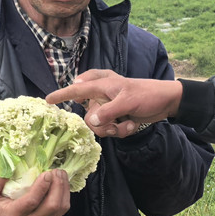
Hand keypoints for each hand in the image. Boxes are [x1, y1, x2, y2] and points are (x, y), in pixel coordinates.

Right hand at [0, 170, 70, 215]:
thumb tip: (6, 168)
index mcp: (14, 215)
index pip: (31, 202)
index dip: (41, 187)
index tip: (47, 173)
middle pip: (52, 205)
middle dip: (58, 185)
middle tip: (56, 171)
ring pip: (61, 208)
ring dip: (64, 189)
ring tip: (60, 174)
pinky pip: (63, 209)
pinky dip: (64, 194)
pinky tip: (61, 183)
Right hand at [48, 69, 182, 138]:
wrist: (167, 102)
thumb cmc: (148, 95)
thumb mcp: (128, 101)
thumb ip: (108, 111)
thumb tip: (92, 121)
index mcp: (102, 85)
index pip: (77, 89)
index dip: (62, 94)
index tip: (47, 100)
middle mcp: (103, 96)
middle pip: (89, 117)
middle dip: (103, 125)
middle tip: (115, 124)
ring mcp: (110, 108)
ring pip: (100, 127)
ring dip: (115, 129)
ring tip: (129, 123)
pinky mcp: (117, 118)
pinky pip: (111, 131)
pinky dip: (122, 130)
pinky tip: (133, 124)